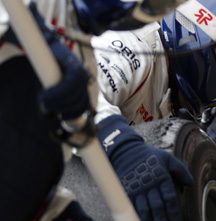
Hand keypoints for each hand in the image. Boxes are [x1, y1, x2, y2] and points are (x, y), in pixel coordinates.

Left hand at [10, 3, 91, 120]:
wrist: (60, 53)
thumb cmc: (49, 46)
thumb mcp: (44, 38)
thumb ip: (36, 27)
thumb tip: (30, 7)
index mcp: (74, 65)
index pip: (71, 83)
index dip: (58, 94)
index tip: (43, 100)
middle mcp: (83, 76)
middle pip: (77, 97)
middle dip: (60, 105)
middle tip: (43, 107)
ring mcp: (85, 86)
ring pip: (81, 105)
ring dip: (66, 112)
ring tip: (49, 111)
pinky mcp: (84, 95)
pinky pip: (83, 109)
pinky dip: (72, 115)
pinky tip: (60, 116)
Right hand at [98, 115, 192, 220]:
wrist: (126, 151)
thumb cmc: (151, 156)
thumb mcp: (168, 158)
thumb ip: (180, 170)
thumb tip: (191, 183)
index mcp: (161, 177)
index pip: (169, 197)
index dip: (172, 210)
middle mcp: (149, 184)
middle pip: (156, 206)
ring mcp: (136, 189)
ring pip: (143, 209)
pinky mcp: (126, 191)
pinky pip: (131, 206)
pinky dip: (135, 218)